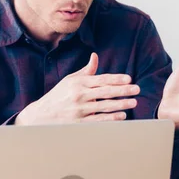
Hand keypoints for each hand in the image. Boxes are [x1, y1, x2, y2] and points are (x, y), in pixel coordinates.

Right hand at [15, 53, 139, 124]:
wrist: (41, 115)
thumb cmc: (58, 96)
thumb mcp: (70, 80)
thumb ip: (86, 71)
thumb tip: (95, 56)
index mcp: (78, 83)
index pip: (101, 79)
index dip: (116, 79)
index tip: (129, 78)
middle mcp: (79, 95)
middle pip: (105, 92)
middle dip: (123, 90)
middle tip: (137, 89)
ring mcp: (79, 110)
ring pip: (105, 106)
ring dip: (121, 104)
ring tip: (133, 102)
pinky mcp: (79, 122)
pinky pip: (99, 120)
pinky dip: (112, 118)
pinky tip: (122, 116)